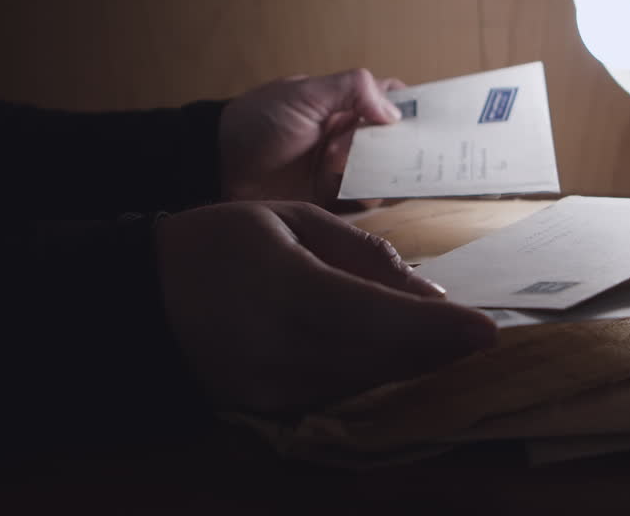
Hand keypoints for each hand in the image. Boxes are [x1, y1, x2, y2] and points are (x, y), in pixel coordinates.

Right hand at [155, 200, 496, 411]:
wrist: (141, 299)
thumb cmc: (220, 242)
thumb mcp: (291, 220)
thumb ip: (362, 253)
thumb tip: (428, 294)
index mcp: (289, 290)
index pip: (382, 319)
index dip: (441, 331)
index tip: (488, 330)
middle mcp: (284, 350)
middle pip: (385, 361)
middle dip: (440, 351)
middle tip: (479, 335)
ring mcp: (275, 389)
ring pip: (369, 384)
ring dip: (414, 366)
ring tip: (449, 343)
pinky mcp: (270, 409)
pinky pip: (342, 393)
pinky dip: (377, 376)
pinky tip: (399, 356)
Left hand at [218, 68, 405, 206]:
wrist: (216, 167)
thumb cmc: (257, 122)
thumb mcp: (304, 94)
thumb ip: (352, 89)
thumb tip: (395, 112)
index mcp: (347, 103)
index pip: (394, 101)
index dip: (416, 109)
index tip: (435, 121)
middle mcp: (352, 135)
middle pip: (398, 141)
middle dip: (403, 148)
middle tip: (390, 149)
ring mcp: (344, 168)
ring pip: (386, 172)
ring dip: (377, 171)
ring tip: (338, 163)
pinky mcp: (333, 199)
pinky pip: (365, 201)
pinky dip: (368, 198)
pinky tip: (353, 191)